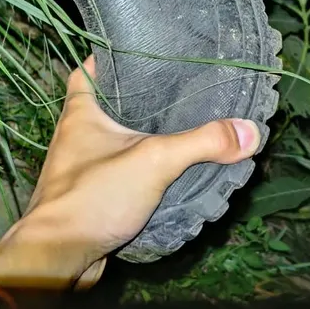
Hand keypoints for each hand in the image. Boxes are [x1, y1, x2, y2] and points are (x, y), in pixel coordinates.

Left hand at [0, 55, 259, 289]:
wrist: (59, 256)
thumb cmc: (93, 197)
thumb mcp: (155, 160)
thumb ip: (203, 143)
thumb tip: (250, 131)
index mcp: (81, 112)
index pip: (90, 68)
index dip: (113, 56)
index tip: (147, 52)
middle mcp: (78, 135)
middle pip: (111, 105)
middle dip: (143, 101)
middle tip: (181, 92)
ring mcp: (84, 168)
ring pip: (119, 143)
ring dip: (146, 139)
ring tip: (186, 128)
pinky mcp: (94, 196)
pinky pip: (123, 175)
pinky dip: (144, 172)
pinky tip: (173, 174)